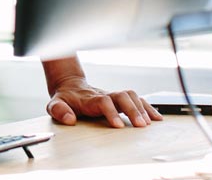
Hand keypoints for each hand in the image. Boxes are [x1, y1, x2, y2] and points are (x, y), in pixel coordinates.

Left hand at [46, 76, 162, 127]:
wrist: (70, 86)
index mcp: (89, 99)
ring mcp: (113, 95)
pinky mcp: (119, 99)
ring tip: (149, 124)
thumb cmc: (64, 98)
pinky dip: (148, 107)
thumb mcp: (55, 104)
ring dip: (142, 108)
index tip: (118, 126)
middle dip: (133, 110)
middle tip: (141, 126)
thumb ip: (59, 110)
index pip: (103, 102)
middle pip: (122, 96)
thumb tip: (69, 119)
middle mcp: (104, 94)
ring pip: (131, 96)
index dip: (111, 112)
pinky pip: (136, 100)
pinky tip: (156, 118)